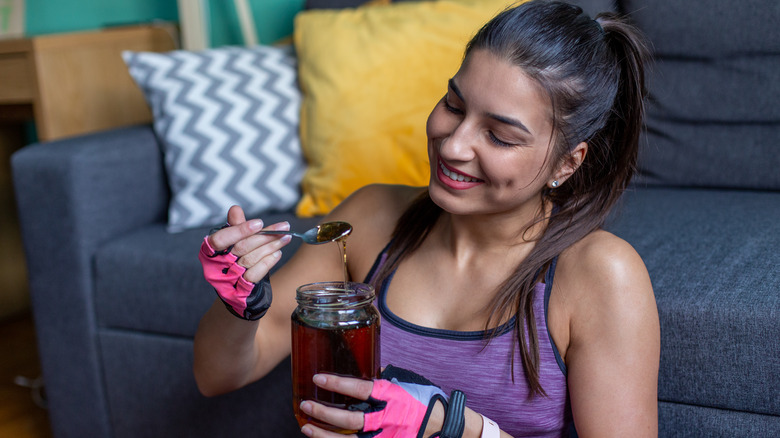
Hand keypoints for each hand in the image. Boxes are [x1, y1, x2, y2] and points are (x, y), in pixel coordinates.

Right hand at [198, 205, 291, 319]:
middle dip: (264, 235)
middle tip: (284, 227)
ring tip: (286, 237)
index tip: (259, 223)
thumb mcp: (234, 244)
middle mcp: (215, 268)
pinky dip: (268, 262)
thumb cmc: (236, 262)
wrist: (238, 293)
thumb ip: (235, 227)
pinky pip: (256, 275)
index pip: (220, 240)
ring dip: (271, 246)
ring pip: (251, 260)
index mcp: (209, 253)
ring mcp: (227, 281)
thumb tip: (235, 209)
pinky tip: (277, 253)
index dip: (239, 230)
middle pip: (241, 248)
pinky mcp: (239, 292)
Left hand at [300, 366, 449, 437]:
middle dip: (324, 413)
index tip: (319, 378)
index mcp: (393, 397)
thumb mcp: (409, 384)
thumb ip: (386, 380)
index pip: (360, 389)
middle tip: (306, 404)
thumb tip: (367, 371)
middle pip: (349, 419)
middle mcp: (387, 419)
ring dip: (324, 435)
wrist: (448, 428)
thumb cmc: (428, 402)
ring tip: (306, 426)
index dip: (337, 384)